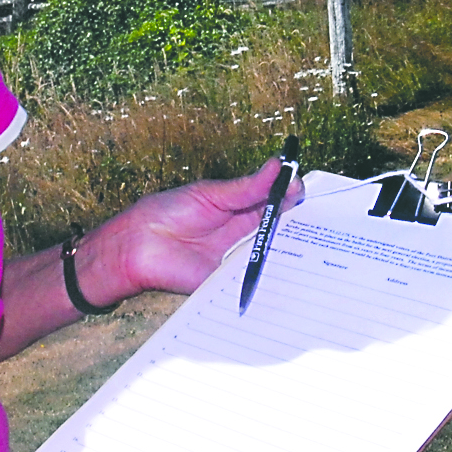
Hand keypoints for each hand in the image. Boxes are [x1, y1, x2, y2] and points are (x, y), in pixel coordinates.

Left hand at [79, 154, 303, 305]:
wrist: (136, 247)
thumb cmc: (166, 214)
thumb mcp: (211, 195)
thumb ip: (247, 187)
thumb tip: (280, 166)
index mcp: (242, 210)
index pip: (279, 204)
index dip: (294, 198)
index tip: (303, 190)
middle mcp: (246, 236)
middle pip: (284, 232)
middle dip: (301, 226)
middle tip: (316, 218)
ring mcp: (241, 261)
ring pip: (276, 259)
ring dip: (293, 254)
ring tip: (311, 244)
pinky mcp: (232, 284)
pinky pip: (256, 284)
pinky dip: (272, 280)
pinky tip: (289, 273)